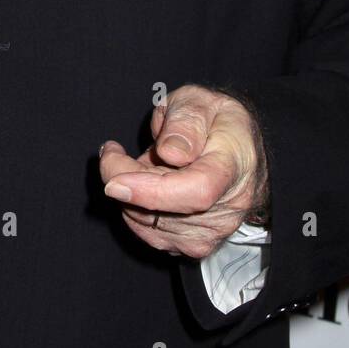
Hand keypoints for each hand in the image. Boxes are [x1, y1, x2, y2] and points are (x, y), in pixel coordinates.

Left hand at [98, 83, 268, 258]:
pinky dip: (133, 207)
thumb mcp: (201, 102)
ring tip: (141, 162)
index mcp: (231, 168)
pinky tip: (143, 183)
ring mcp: (209, 234)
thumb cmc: (214, 120)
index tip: (114, 181)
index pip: (195, 191)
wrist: (235, 149)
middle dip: (124, 178)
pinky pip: (146, 231)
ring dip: (129, 191)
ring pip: (146, 222)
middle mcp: (226, 211)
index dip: (151, 191)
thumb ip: (186, 121)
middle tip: (113, 150)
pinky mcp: (191, 245)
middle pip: (161, 210)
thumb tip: (170, 152)